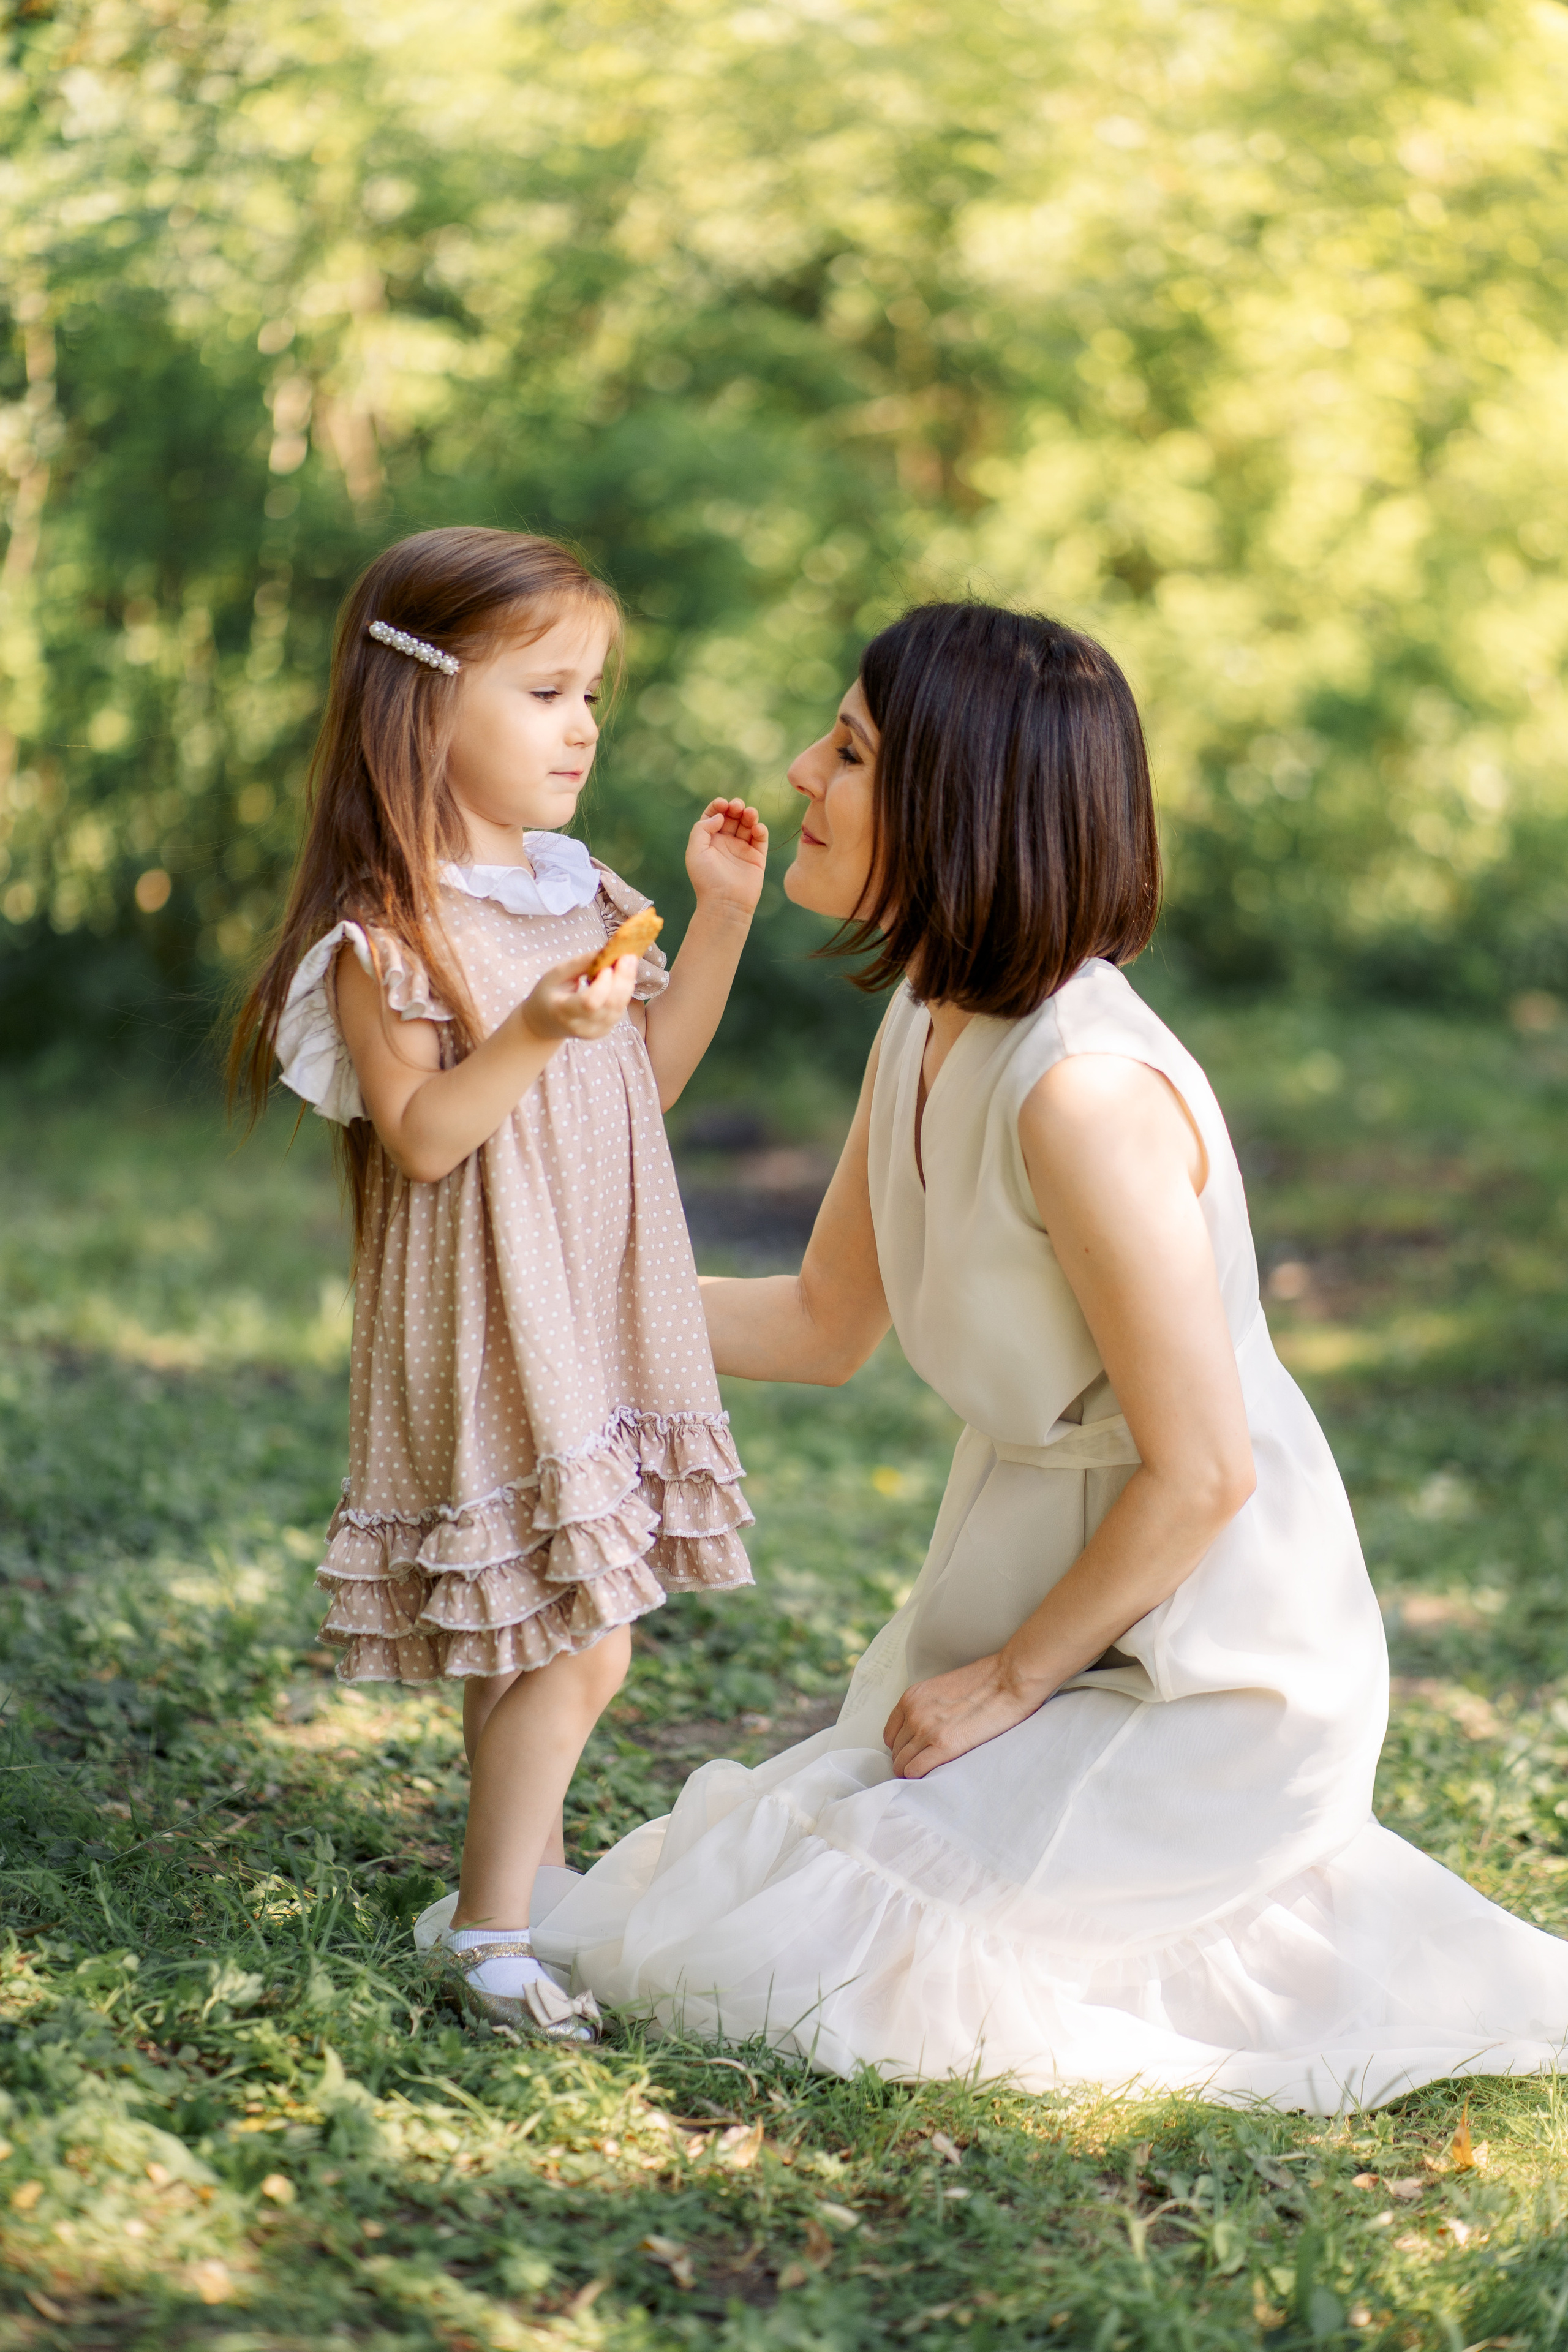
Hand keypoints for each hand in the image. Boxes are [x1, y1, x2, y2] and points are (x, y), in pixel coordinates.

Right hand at [519, 948, 638, 1043]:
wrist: (546, 1023)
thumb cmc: (549, 994)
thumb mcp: (555, 975)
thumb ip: (579, 963)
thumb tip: (605, 950)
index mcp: (563, 1012)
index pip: (590, 1002)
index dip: (603, 984)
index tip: (607, 965)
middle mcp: (581, 1026)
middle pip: (610, 1004)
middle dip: (623, 978)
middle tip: (629, 956)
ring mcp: (595, 1031)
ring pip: (620, 1006)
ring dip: (627, 982)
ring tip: (628, 961)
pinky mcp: (605, 1030)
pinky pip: (620, 1009)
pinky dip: (624, 990)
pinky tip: (624, 975)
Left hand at [685, 797, 766, 914]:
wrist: (725, 903)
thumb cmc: (707, 879)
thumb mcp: (695, 851)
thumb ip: (702, 829)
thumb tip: (719, 816)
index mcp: (709, 841)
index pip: (714, 816)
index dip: (718, 806)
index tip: (723, 804)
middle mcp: (725, 843)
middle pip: (732, 817)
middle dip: (735, 807)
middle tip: (737, 807)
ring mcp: (742, 849)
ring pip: (748, 824)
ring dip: (749, 815)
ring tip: (749, 814)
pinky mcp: (757, 857)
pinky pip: (761, 838)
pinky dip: (760, 829)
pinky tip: (756, 829)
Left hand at [882, 1653, 1048, 1778]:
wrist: (1008, 1681)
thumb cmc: (984, 1682)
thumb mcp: (942, 1689)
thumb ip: (927, 1708)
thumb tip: (925, 1730)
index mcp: (911, 1698)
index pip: (890, 1735)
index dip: (902, 1747)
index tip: (913, 1754)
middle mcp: (914, 1714)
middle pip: (896, 1751)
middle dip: (907, 1760)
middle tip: (922, 1767)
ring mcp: (927, 1730)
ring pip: (903, 1763)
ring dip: (912, 1771)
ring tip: (929, 1774)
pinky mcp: (944, 1746)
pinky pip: (915, 1771)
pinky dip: (920, 1777)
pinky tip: (932, 1776)